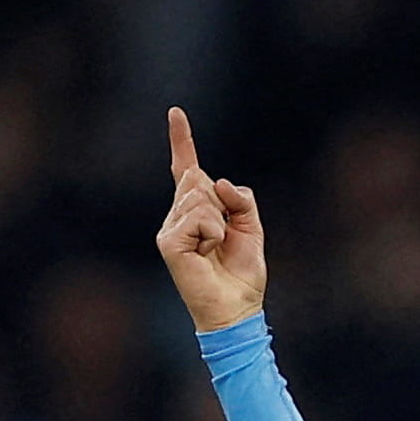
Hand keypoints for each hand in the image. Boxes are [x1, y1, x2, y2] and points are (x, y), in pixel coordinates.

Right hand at [155, 106, 265, 332]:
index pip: (187, 169)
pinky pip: (199, 216)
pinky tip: (207, 252)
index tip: (176, 113)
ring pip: (200, 195)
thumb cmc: (242, 273)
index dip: (182, 141)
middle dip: (222, 203)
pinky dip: (212, 232)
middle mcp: (178, 215)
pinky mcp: (169, 241)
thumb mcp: (251, 227)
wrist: (237, 307)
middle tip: (223, 238)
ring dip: (219, 221)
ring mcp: (171, 228)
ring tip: (214, 248)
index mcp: (197, 210)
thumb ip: (240, 199)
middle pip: (200, 179)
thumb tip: (215, 180)